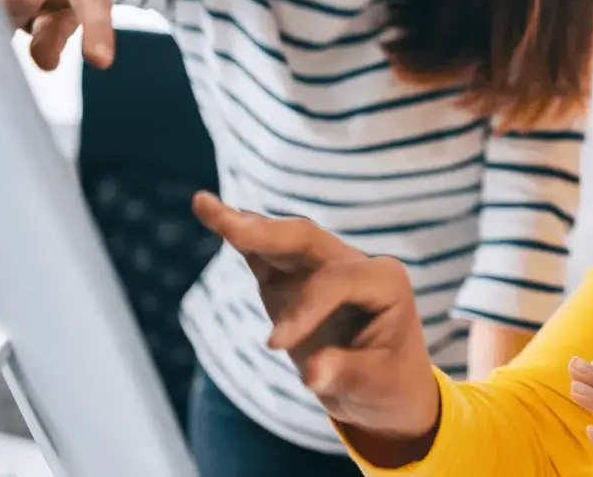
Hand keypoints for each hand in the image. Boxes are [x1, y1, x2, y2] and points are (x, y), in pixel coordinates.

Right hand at [192, 192, 441, 459]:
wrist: (387, 388)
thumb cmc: (388, 383)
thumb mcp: (376, 385)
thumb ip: (343, 373)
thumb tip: (311, 374)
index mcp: (384, 281)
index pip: (336, 281)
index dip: (303, 309)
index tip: (274, 345)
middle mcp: (355, 263)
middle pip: (308, 240)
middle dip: (268, 234)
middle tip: (232, 228)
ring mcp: (323, 267)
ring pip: (284, 240)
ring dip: (245, 226)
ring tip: (204, 204)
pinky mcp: (296, 278)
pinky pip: (267, 254)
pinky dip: (241, 238)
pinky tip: (213, 214)